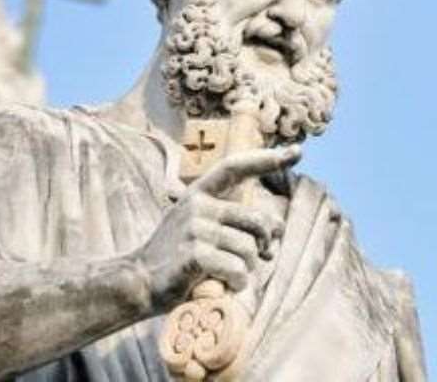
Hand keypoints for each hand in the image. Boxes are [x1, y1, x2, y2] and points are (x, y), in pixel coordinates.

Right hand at [136, 144, 300, 312]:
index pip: (235, 167)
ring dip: (248, 268)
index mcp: (199, 193)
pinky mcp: (195, 254)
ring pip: (250, 249)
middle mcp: (197, 205)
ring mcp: (195, 229)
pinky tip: (224, 285)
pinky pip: (238, 269)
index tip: (296, 152)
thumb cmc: (179, 256)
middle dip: (266, 242)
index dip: (266, 159)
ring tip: (229, 274)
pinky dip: (238, 283)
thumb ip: (233, 220)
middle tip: (263, 256)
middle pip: (256, 220)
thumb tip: (277, 229)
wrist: (139, 281)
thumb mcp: (201, 227)